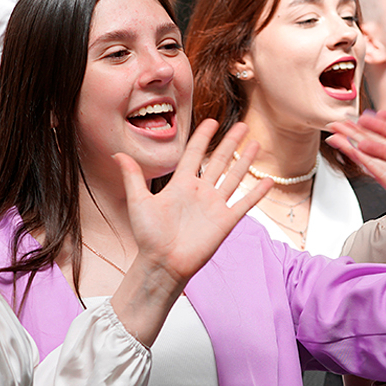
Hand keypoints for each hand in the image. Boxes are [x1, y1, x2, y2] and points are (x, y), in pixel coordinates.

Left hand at [121, 120, 269, 288]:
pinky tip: (268, 180)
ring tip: (255, 143)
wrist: (163, 263)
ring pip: (234, 176)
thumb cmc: (148, 236)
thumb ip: (133, 177)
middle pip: (219, 160)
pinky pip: (244, 203)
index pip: (194, 154)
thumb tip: (117, 154)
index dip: (203, 137)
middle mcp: (200, 191)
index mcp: (181, 184)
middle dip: (231, 142)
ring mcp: (214, 205)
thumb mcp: (138, 202)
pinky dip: (257, 192)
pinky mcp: (225, 220)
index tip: (212, 122)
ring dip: (245, 160)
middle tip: (243, 125)